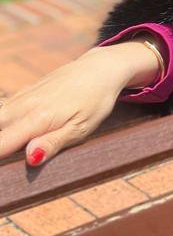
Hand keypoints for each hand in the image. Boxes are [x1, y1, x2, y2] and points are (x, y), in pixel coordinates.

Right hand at [0, 45, 151, 165]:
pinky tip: (17, 126)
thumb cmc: (95, 101)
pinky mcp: (24, 92)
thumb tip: (30, 159)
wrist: (100, 69)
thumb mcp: (81, 128)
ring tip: (25, 139)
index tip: (5, 166)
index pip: (2, 143)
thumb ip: (53, 143)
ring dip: (4, 132)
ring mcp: (23, 96)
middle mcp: (24, 105)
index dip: (0, 155)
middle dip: (2, 143)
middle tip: (13, 156)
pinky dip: (4, 120)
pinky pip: (4, 108)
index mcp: (37, 118)